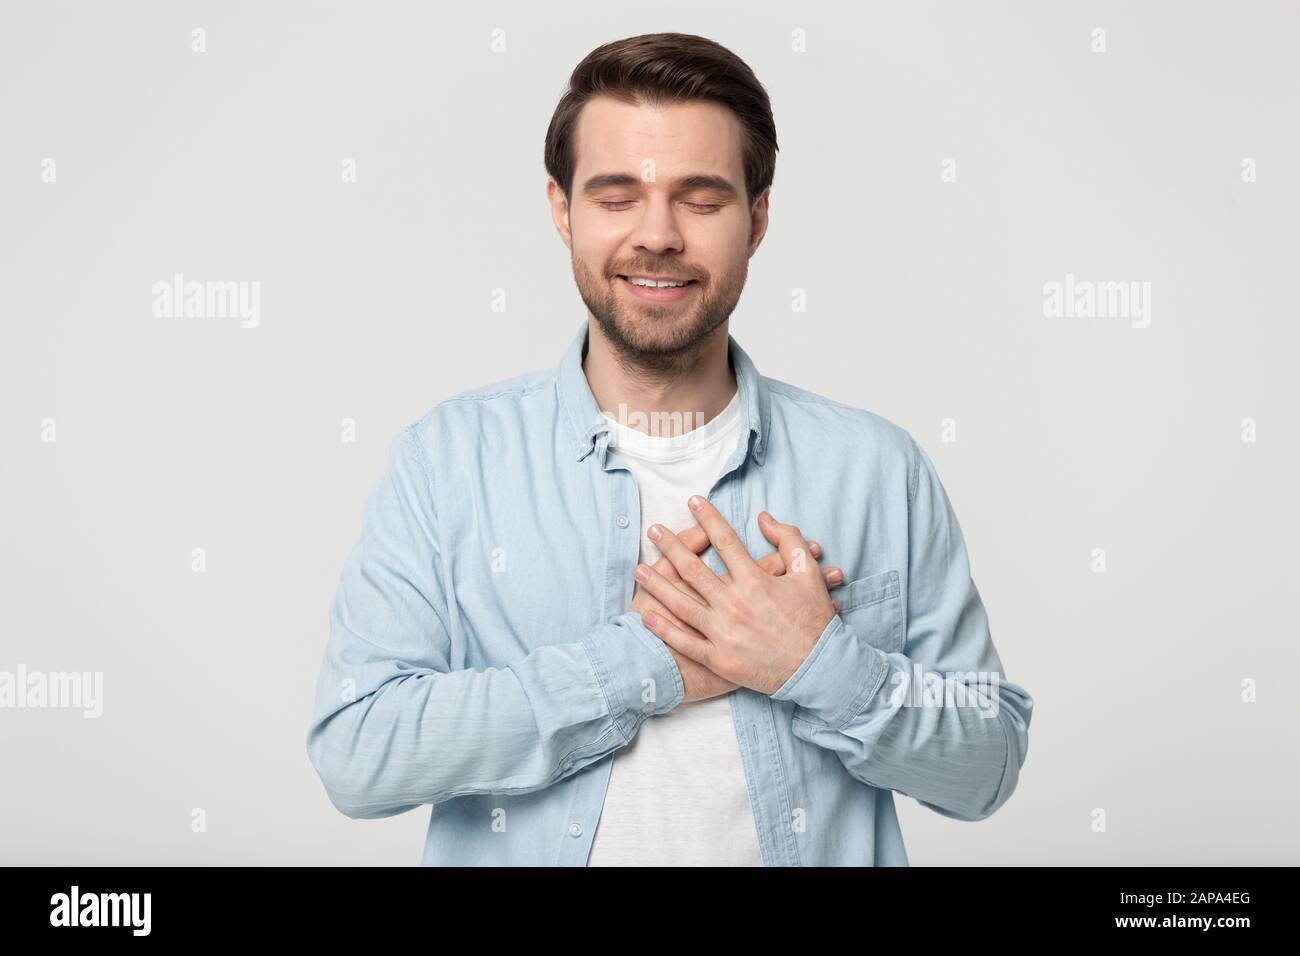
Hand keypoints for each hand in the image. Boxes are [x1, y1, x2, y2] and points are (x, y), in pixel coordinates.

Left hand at [636, 498, 836, 695]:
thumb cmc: (815, 620)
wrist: (819, 669)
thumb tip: (764, 518)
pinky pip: (685, 641)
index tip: (693, 502)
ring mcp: (724, 633)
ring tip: (639, 568)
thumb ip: (789, 540)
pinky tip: (646, 615)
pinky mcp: (719, 659)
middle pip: (693, 569)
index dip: (708, 518)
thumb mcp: (809, 573)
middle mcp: (734, 604)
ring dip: (658, 584)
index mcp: (754, 581)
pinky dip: (664, 629)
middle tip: (653, 530)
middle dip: (670, 546)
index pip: (724, 541)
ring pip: (682, 604)